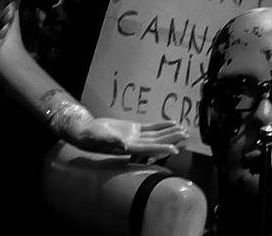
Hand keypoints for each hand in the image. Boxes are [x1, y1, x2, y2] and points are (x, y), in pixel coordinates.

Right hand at [61, 116, 187, 158]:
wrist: (85, 131)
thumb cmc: (90, 136)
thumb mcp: (98, 138)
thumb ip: (111, 142)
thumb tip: (123, 146)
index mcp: (128, 148)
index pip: (148, 150)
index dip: (161, 149)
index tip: (174, 149)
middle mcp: (134, 144)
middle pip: (157, 142)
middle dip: (171, 139)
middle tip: (186, 136)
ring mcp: (135, 136)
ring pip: (156, 135)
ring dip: (170, 133)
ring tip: (184, 130)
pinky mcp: (133, 128)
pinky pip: (150, 127)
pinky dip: (161, 125)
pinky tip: (171, 122)